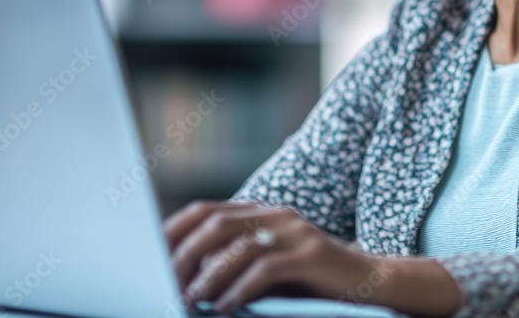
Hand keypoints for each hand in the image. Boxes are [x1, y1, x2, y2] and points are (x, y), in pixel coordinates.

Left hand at [164, 200, 462, 316]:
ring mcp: (296, 232)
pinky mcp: (311, 254)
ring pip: (237, 245)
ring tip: (189, 301)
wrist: (369, 284)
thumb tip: (184, 279)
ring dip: (207, 276)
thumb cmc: (311, 283)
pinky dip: (239, 289)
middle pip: (216, 223)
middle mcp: (277, 215)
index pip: (207, 211)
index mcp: (262, 213)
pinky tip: (226, 307)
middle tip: (163, 284)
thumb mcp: (267, 268)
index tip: (149, 257)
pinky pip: (266, 269)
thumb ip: (234, 264)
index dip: (175, 231)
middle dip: (184, 255)